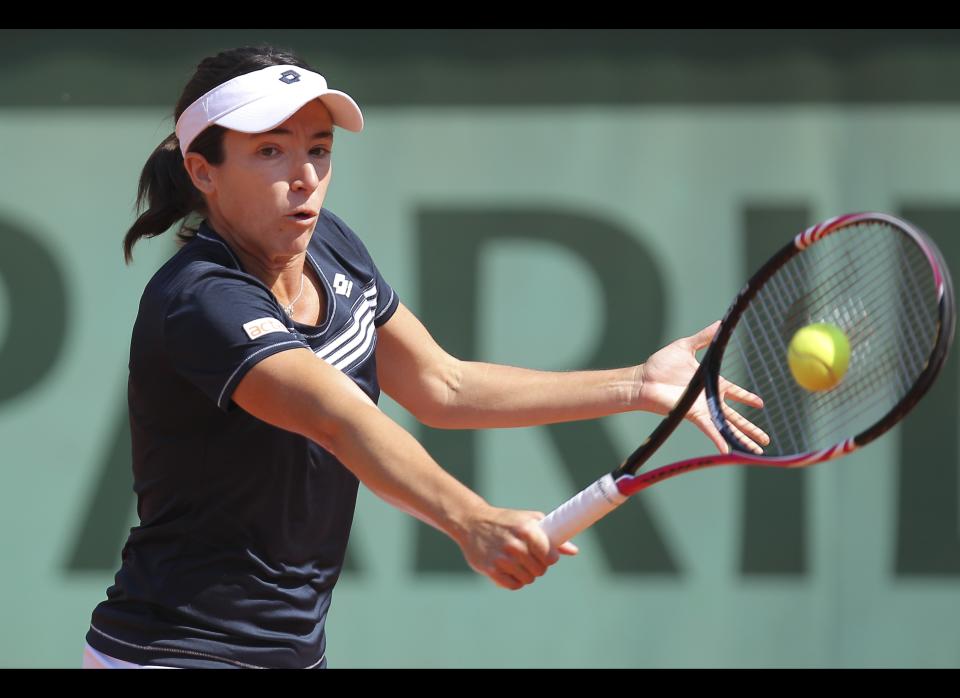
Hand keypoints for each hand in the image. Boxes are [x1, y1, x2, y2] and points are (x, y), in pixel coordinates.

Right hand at [457, 506, 578, 589]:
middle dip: (538, 566)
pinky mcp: (490, 569)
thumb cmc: (506, 521)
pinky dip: (515, 581)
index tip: (546, 556)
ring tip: (518, 563)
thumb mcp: (529, 520)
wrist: (472, 522)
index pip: (550, 557)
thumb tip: (574, 551)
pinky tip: (510, 571)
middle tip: (529, 559)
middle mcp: (515, 545)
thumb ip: (552, 535)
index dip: (550, 558)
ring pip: (527, 579)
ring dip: (526, 574)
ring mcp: (502, 558)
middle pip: (540, 570)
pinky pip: (513, 585)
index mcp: (527, 530)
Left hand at [637, 320, 769, 453]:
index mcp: (710, 382)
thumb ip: (704, 338)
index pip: (735, 392)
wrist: (643, 379)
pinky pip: (710, 429)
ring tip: (759, 451)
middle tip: (766, 439)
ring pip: (728, 426)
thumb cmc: (660, 364)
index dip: (747, 398)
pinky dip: (719, 440)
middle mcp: (708, 398)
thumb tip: (720, 323)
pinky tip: (728, 451)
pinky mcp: (693, 414)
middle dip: (751, 428)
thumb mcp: (686, 346)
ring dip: (743, 438)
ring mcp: (702, 408)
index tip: (760, 403)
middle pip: (736, 416)